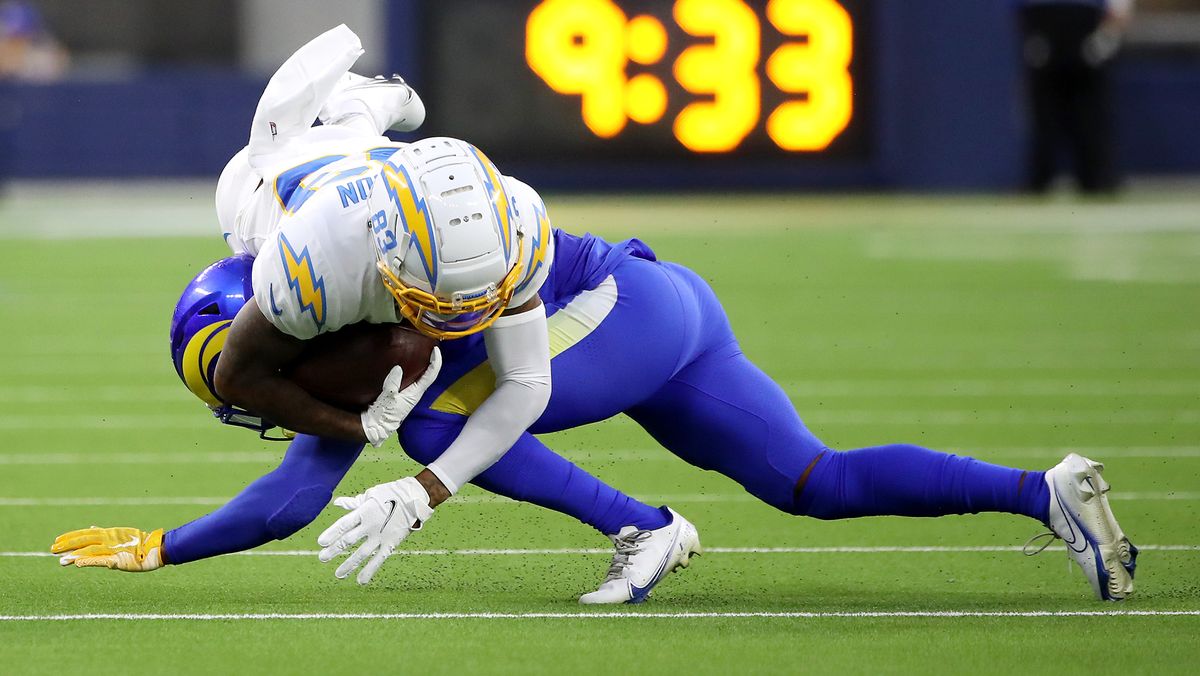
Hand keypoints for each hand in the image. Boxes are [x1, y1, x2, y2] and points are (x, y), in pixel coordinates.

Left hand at [50, 527, 164, 571]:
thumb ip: (104, 532)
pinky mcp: (118, 559)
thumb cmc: (140, 543)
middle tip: (52, 549)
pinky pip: (101, 560)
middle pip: (84, 540)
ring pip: (89, 550)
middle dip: (67, 545)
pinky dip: (88, 560)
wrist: (157, 548)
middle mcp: (109, 538)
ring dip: (74, 555)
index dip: (71, 536)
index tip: (57, 540)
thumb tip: (91, 526)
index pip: (86, 533)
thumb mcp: (120, 535)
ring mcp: (113, 548)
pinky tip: (78, 563)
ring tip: (61, 561)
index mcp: (109, 533)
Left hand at [317, 477, 432, 583]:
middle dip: (334, 550)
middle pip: (348, 540)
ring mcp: (380, 535)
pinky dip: (370, 570)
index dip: (332, 533)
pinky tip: (360, 581)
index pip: (344, 524)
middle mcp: (370, 525)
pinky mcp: (391, 543)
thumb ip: (354, 503)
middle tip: (322, 558)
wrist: (415, 498)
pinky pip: (379, 559)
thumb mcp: (372, 494)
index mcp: (364, 511)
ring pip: (362, 553)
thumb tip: (337, 503)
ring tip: (338, 574)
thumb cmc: (391, 494)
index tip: (321, 543)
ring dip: (349, 564)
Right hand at [360, 347, 441, 446]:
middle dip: (431, 360)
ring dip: (423, 364)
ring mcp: (410, 393)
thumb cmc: (384, 413)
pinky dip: (413, 369)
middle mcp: (416, 392)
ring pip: (421, 376)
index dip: (436, 362)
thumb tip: (398, 367)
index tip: (436, 349)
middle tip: (429, 347)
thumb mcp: (388, 398)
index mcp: (416, 392)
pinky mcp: (403, 393)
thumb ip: (393, 383)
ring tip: (420, 352)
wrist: (377, 426)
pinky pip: (412, 379)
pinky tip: (407, 364)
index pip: (431, 375)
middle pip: (429, 374)